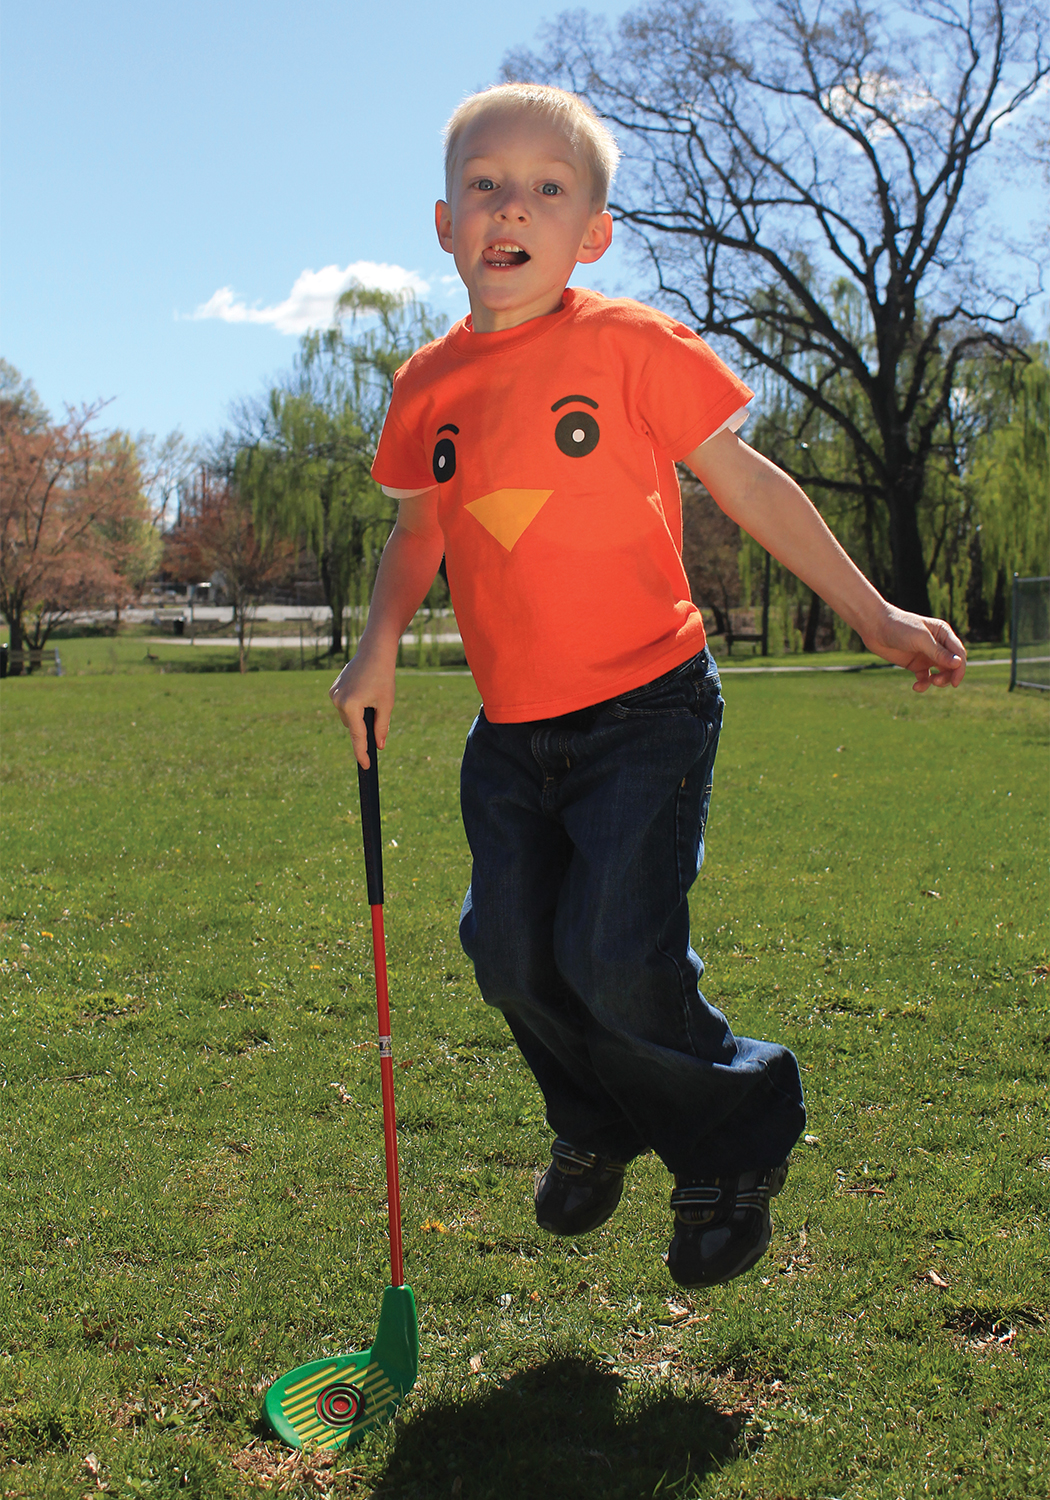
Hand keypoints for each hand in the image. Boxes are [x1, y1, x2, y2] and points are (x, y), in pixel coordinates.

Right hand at [328, 645, 395, 766]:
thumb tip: (378, 745)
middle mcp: (338, 701)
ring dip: (359, 714)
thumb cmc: (383, 677)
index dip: (362, 752)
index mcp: (351, 705)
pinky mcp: (333, 689)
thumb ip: (381, 726)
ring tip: (371, 696)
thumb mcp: (386, 704)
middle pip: (353, 726)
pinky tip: (363, 691)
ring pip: (348, 717)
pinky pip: (344, 706)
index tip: (365, 766)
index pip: (357, 736)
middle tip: (378, 708)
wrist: (374, 652)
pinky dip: (354, 705)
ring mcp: (333, 694)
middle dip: (364, 724)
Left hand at [861, 606, 966, 691]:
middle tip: (936, 682)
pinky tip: (916, 686)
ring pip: (941, 673)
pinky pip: (925, 678)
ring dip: (938, 681)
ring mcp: (927, 655)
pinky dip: (924, 684)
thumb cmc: (900, 628)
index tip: (955, 682)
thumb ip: (939, 653)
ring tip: (929, 683)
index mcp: (944, 633)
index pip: (959, 654)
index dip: (960, 669)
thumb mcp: (921, 640)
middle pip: (952, 666)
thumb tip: (957, 664)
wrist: (875, 627)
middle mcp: (938, 645)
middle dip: (948, 676)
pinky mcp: (915, 664)